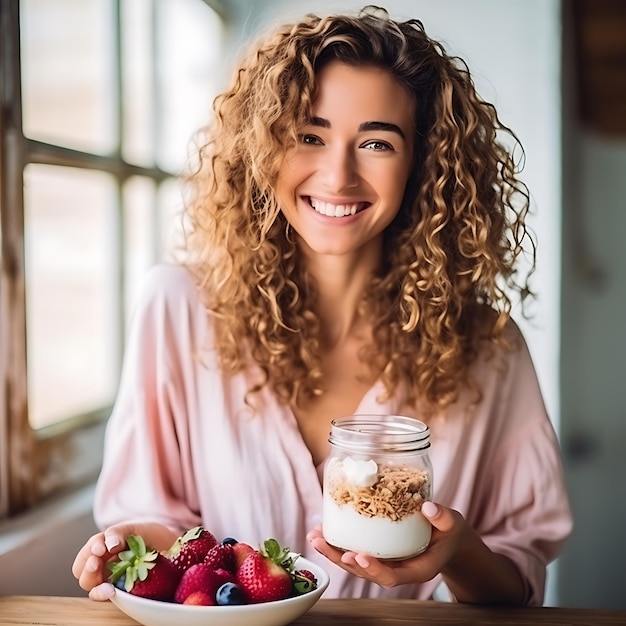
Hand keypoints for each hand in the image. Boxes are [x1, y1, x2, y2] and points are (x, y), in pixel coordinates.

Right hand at [71, 522, 178, 600]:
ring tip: (102, 577)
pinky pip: (103, 595)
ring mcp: (110, 577)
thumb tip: (109, 543)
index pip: (87, 551)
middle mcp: (103, 563)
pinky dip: (101, 594)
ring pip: (89, 584)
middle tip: (96, 561)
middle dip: (86, 566)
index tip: (101, 548)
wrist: (171, 546)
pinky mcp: (119, 590)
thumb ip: (120, 531)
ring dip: (92, 581)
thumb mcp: (136, 528)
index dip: (90, 550)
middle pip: (82, 569)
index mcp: (104, 546)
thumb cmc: (151, 535)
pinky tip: (110, 591)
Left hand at [306, 501, 464, 587]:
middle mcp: (397, 569)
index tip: (359, 556)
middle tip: (323, 544)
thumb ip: (443, 518)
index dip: (374, 569)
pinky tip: (322, 531)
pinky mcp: (378, 552)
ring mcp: (386, 562)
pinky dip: (338, 542)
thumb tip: (429, 507)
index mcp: (417, 568)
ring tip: (314, 537)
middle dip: (342, 560)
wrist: (447, 539)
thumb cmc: (449, 532)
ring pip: (356, 563)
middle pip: (366, 572)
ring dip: (333, 552)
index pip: (393, 577)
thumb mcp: (452, 524)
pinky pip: (356, 550)